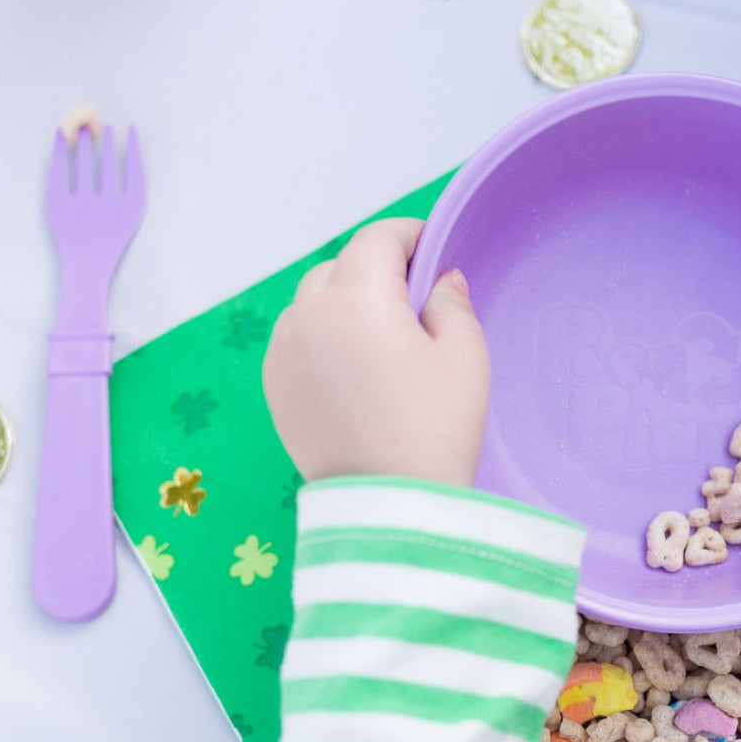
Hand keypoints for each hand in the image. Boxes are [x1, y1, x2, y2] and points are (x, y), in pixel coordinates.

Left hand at [263, 219, 487, 487]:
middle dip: (375, 272)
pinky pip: (297, 340)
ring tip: (379, 338)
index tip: (430, 250)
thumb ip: (452, 304)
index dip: (407, 236)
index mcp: (357, 298)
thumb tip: (440, 281)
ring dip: (343, 303)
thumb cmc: (435, 430)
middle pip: (340, 267)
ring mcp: (284, 352)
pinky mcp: (275, 386)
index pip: (376, 239)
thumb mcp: (465, 358)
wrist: (390, 505)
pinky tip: (353, 369)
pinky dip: (322, 337)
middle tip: (412, 301)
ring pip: (312, 302)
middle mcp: (308, 315)